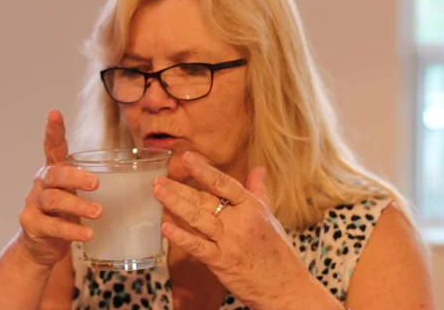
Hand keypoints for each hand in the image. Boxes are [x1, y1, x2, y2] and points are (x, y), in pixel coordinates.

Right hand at [16, 110, 101, 266]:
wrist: (42, 245)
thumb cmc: (67, 212)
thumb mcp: (77, 192)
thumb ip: (94, 180)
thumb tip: (144, 173)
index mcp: (54, 170)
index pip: (52, 147)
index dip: (53, 131)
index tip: (54, 113)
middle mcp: (41, 183)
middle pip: (55, 174)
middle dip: (75, 177)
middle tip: (95, 183)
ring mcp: (34, 204)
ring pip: (54, 200)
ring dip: (78, 206)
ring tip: (98, 212)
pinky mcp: (32, 225)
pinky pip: (53, 226)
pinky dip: (72, 230)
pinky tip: (87, 234)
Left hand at [153, 152, 305, 309]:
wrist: (285, 286)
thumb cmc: (277, 251)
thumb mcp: (269, 216)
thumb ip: (258, 191)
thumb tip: (259, 169)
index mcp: (252, 206)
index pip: (223, 183)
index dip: (203, 169)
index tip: (187, 157)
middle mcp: (239, 221)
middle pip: (204, 200)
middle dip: (179, 188)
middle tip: (158, 178)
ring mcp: (229, 242)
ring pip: (197, 218)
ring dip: (175, 204)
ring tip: (158, 192)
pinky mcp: (221, 262)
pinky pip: (197, 247)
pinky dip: (181, 237)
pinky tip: (165, 227)